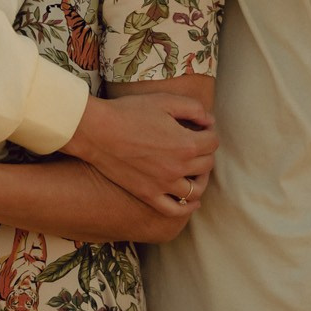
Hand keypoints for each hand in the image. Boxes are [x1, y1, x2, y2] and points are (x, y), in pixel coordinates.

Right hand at [64, 90, 215, 216]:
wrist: (97, 130)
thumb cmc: (129, 112)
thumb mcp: (164, 101)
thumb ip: (194, 108)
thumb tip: (209, 121)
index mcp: (186, 144)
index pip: (213, 142)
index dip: (209, 131)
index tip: (200, 127)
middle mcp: (178, 168)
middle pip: (207, 165)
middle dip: (206, 152)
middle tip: (196, 144)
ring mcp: (163, 185)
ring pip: (195, 190)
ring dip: (200, 179)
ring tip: (195, 170)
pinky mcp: (148, 194)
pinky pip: (174, 209)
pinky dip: (187, 208)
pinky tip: (191, 201)